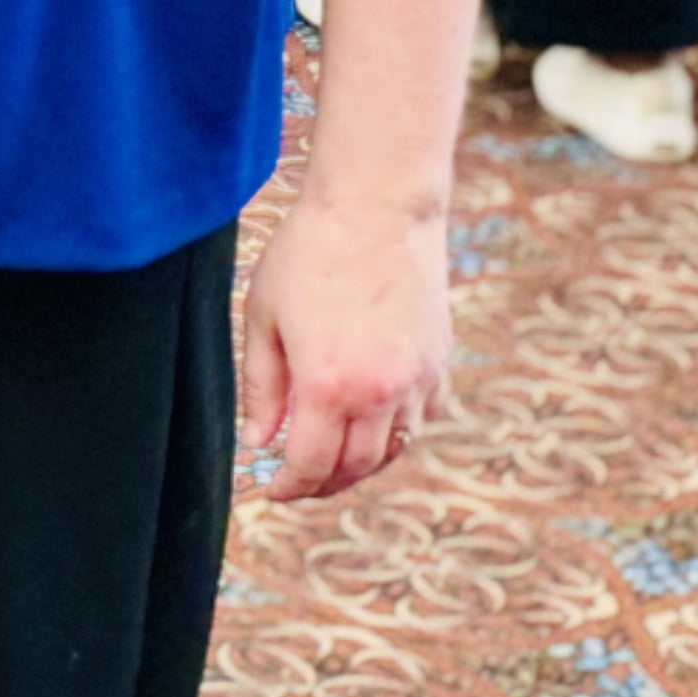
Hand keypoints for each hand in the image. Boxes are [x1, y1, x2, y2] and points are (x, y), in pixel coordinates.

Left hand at [243, 192, 451, 497]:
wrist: (378, 206)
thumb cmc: (309, 253)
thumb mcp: (264, 317)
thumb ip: (261, 387)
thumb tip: (257, 442)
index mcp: (329, 386)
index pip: (311, 466)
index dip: (288, 487)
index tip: (272, 490)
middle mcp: (380, 393)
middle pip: (356, 468)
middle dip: (323, 485)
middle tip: (298, 482)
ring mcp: (416, 380)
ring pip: (393, 450)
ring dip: (361, 465)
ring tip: (331, 457)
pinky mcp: (439, 363)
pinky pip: (419, 419)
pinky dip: (395, 433)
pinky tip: (371, 421)